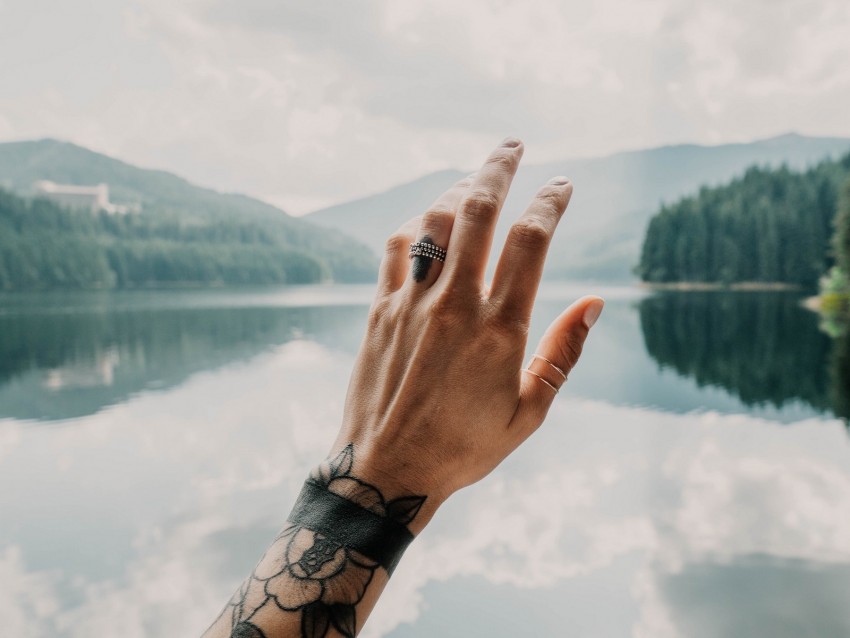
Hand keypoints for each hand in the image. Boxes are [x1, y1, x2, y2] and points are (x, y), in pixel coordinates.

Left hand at [332, 138, 603, 529]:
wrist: (385, 472)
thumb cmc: (464, 448)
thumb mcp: (529, 413)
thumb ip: (564, 353)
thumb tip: (596, 302)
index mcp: (500, 330)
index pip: (531, 241)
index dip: (550, 202)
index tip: (562, 184)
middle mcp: (455, 306)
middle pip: (479, 210)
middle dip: (500, 166)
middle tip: (513, 143)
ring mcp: (412, 304)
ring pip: (434, 221)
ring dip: (457, 187)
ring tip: (476, 176)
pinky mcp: (380, 311)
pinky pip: (396, 248)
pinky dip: (416, 223)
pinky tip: (430, 218)